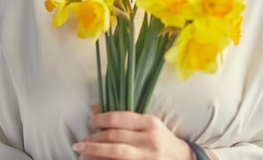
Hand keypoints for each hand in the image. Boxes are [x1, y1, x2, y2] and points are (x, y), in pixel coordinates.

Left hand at [73, 106, 193, 159]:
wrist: (182, 159)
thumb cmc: (160, 138)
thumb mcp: (146, 124)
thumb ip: (122, 118)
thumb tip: (94, 108)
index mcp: (149, 123)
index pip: (119, 118)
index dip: (100, 120)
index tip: (90, 122)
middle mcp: (150, 139)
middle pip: (115, 137)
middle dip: (94, 140)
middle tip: (80, 142)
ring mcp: (148, 157)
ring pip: (116, 153)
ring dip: (95, 153)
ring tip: (82, 152)